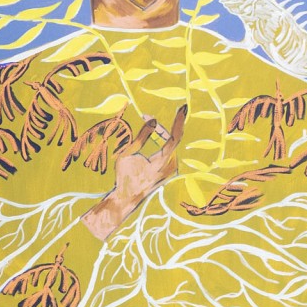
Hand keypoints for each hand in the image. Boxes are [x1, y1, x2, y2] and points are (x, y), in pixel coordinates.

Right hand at [83, 105, 187, 238]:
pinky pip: (170, 151)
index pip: (174, 139)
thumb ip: (141, 137)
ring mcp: (173, 170)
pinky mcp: (171, 170)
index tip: (182, 108)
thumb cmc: (124, 176)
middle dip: (159, 128)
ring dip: (160, 134)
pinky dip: (162, 142)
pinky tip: (154, 136)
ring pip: (171, 145)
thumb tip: (152, 120)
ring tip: (147, 123)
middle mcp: (171, 167)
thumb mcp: (127, 155)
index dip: (178, 123)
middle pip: (171, 140)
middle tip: (145, 116)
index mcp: (161, 164)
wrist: (127, 197)